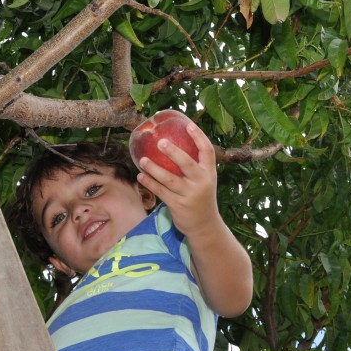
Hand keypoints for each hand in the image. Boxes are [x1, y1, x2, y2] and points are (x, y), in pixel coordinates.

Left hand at [136, 122, 219, 237]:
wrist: (205, 225)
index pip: (207, 151)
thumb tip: (175, 143)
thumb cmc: (201, 196)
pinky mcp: (178, 205)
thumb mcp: (204, 180)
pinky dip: (150, 183)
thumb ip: (195, 166)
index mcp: (210, 173)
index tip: (188, 125)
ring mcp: (189, 195)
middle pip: (187, 164)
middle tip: (160, 141)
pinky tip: (140, 176)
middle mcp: (201, 182)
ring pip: (169, 179)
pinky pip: (161, 192)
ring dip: (154, 169)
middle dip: (173, 152)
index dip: (199, 137)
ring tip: (143, 160)